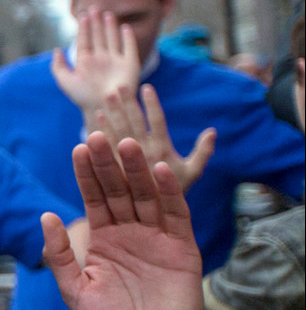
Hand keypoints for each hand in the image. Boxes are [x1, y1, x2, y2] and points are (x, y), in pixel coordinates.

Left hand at [42, 133, 202, 309]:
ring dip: (138, 170)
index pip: (93, 199)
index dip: (86, 174)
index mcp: (103, 240)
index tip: (77, 147)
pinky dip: (168, 192)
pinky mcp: (182, 247)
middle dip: (108, 165)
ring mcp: (156, 238)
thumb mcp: (74, 290)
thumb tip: (44, 215)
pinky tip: (159, 170)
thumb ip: (58, 255)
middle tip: (98, 135)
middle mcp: (130, 233)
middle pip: (119, 191)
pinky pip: (175, 214)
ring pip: (146, 196)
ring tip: (127, 145)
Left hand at [52, 7, 140, 119]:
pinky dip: (128, 38)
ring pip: (113, 39)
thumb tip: (56, 50)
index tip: (82, 15)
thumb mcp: (66, 82)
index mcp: (86, 63)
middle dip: (96, 23)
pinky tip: (125, 28)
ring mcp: (115, 62)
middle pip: (98, 37)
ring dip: (110, 27)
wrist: (102, 108)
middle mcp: (101, 60)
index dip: (84, 28)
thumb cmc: (83, 98)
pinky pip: (129, 48)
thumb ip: (58, 67)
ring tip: (107, 14)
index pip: (85, 41)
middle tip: (94, 8)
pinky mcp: (130, 65)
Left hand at [95, 84, 215, 191]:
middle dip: (126, 105)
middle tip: (119, 86)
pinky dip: (101, 133)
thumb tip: (213, 131)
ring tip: (106, 96)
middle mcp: (144, 154)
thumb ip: (202, 152)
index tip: (147, 87)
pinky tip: (96, 119)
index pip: (158, 122)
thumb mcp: (191, 174)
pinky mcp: (113, 171)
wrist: (150, 223)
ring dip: (112, 115)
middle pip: (134, 124)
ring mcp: (127, 163)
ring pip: (118, 133)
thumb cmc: (172, 196)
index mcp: (163, 150)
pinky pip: (105, 149)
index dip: (152, 105)